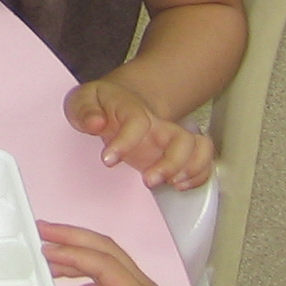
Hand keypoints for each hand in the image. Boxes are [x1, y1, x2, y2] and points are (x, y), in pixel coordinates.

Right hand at [39, 222, 231, 285]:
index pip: (103, 264)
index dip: (72, 253)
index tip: (45, 248)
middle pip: (104, 250)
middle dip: (72, 236)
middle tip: (42, 230)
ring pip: (104, 263)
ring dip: (75, 255)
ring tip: (47, 257)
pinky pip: (105, 283)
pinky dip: (82, 283)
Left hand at [66, 77, 215, 188]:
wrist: (122, 100)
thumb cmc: (102, 104)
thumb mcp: (83, 100)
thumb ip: (84, 110)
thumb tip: (95, 123)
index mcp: (132, 109)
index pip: (137, 121)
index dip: (125, 142)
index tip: (108, 160)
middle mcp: (158, 124)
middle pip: (181, 138)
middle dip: (170, 163)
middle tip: (148, 180)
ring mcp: (170, 138)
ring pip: (200, 148)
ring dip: (191, 169)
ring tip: (171, 184)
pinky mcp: (177, 152)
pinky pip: (203, 162)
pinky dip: (198, 177)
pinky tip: (179, 186)